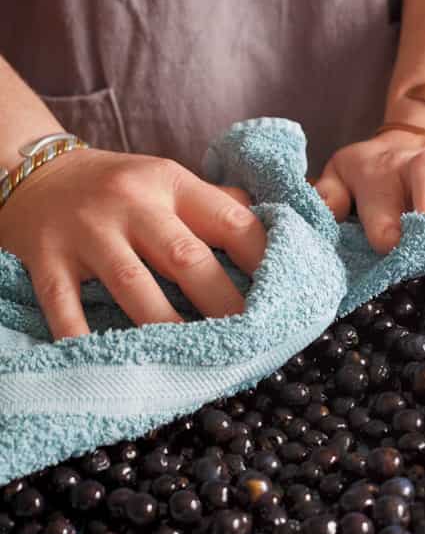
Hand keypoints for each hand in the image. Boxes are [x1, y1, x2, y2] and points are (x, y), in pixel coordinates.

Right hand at [0, 149, 265, 339]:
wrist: (31, 169)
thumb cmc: (118, 186)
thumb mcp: (167, 180)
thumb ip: (214, 205)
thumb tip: (275, 230)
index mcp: (170, 182)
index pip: (230, 219)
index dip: (262, 259)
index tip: (284, 295)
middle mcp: (131, 203)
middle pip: (186, 257)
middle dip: (224, 303)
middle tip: (252, 340)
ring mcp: (87, 232)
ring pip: (134, 286)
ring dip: (169, 327)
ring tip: (200, 360)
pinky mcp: (46, 258)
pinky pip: (65, 305)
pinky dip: (85, 338)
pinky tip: (114, 364)